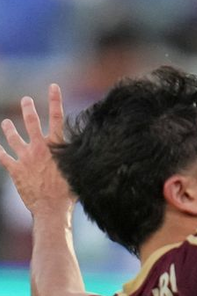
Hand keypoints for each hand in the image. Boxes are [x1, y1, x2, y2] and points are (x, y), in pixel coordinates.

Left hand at [0, 85, 74, 214]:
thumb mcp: (79, 172)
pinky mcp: (15, 169)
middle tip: (26, 101)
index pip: (57, 118)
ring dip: (8, 129)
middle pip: (32, 122)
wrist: (52, 209)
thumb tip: (89, 151)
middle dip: (28, 109)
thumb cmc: (69, 194)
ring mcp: (25, 157)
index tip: (53, 86)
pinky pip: (2, 157)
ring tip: (5, 123)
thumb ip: (78, 158)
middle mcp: (39, 147)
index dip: (55, 100)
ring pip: (13, 137)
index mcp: (56, 146)